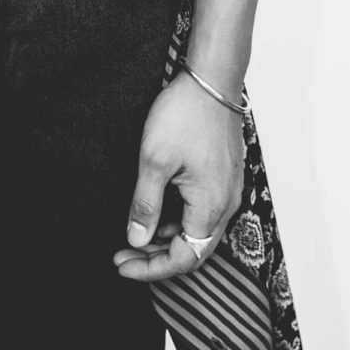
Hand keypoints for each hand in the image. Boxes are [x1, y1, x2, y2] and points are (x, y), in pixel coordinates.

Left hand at [113, 75, 244, 281]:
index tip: (121, 264)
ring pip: (197, 231)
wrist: (212, 80)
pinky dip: (178, 218)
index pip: (183, 259)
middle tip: (123, 253)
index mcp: (210, 207)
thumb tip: (136, 239)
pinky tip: (157, 207)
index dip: (150, 268)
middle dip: (156, 257)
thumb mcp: (154, 160)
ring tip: (135, 231)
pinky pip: (203, 211)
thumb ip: (145, 205)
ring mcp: (228, 190)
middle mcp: (226, 205)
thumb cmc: (185, 114)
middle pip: (192, 251)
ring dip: (167, 237)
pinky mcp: (224, 176)